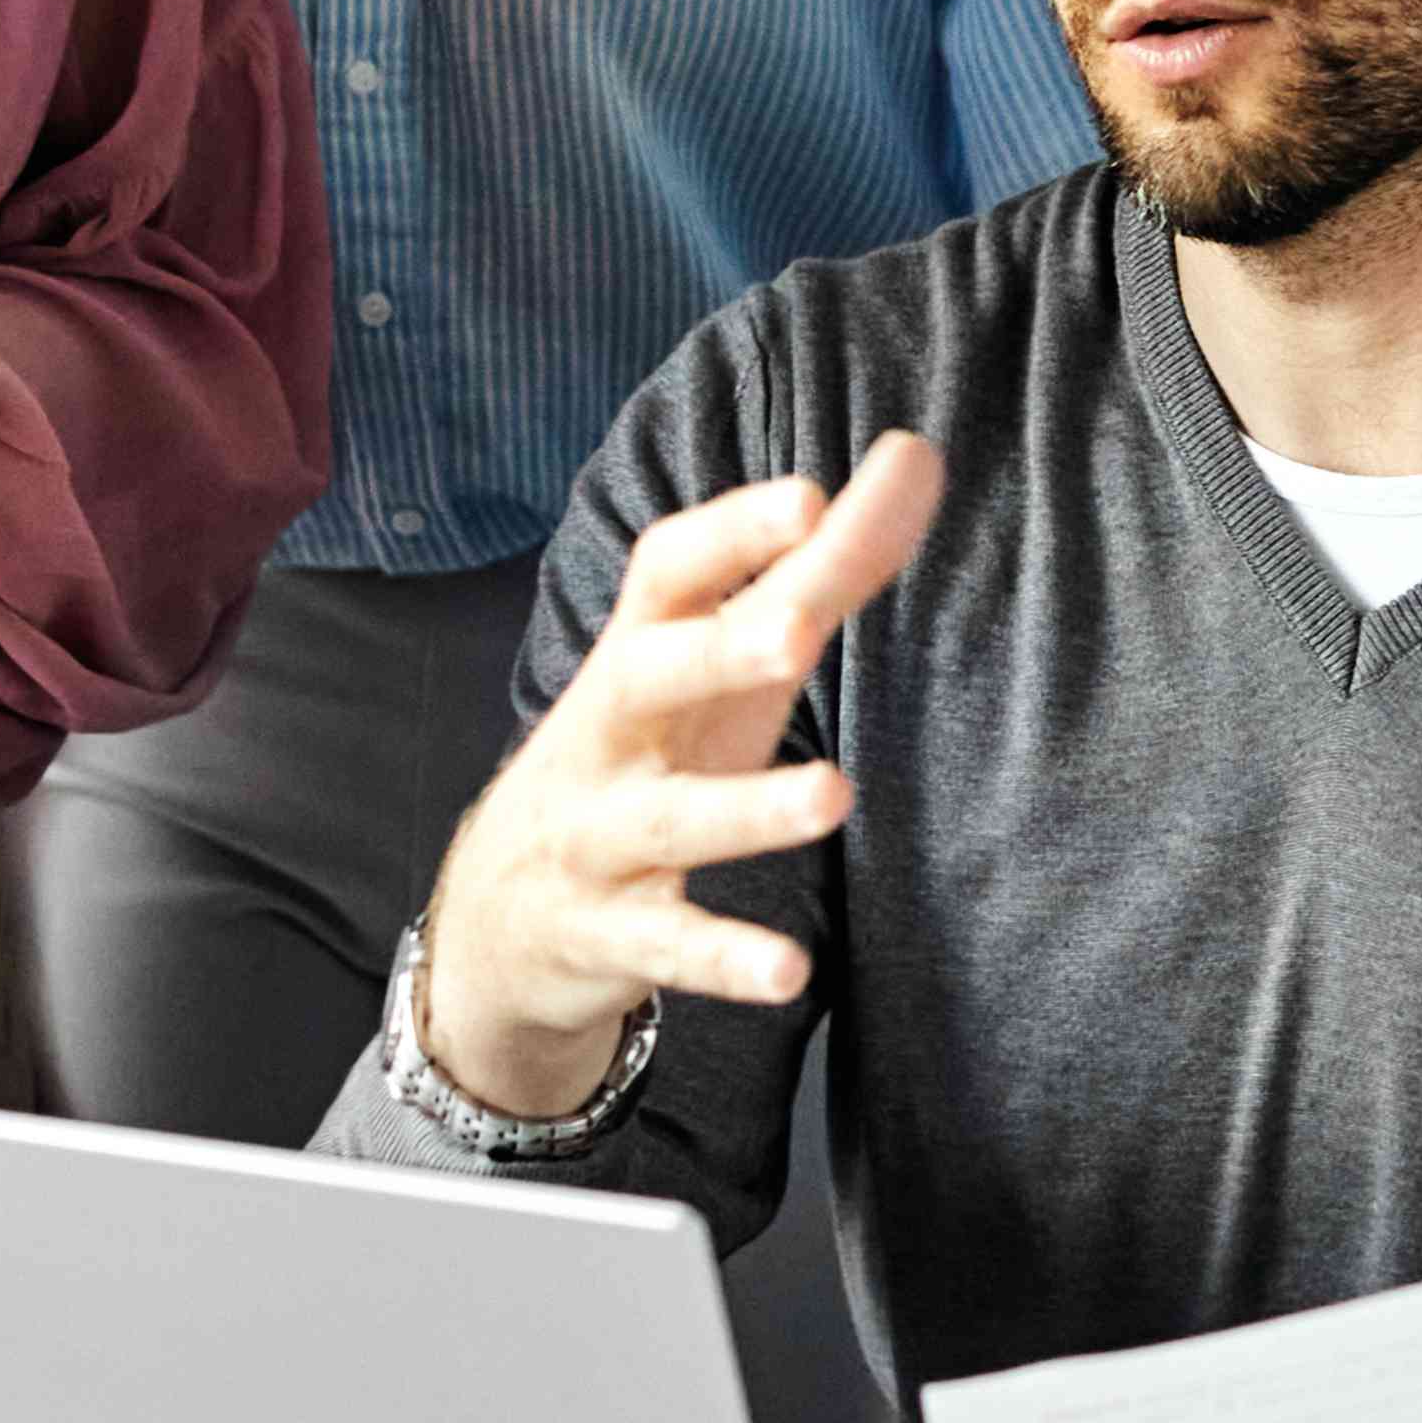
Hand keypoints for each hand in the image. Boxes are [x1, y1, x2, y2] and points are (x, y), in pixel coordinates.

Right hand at [415, 432, 940, 1119]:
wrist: (502, 911)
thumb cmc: (651, 747)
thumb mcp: (727, 661)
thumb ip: (823, 567)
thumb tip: (918, 453)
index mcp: (638, 650)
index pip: (668, 574)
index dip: (732, 534)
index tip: (808, 497)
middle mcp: (608, 732)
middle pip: (646, 677)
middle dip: (715, 651)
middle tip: (800, 629)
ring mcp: (597, 834)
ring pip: (666, 819)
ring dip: (745, 809)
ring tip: (833, 795)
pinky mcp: (608, 933)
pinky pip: (667, 945)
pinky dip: (723, 959)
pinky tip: (789, 969)